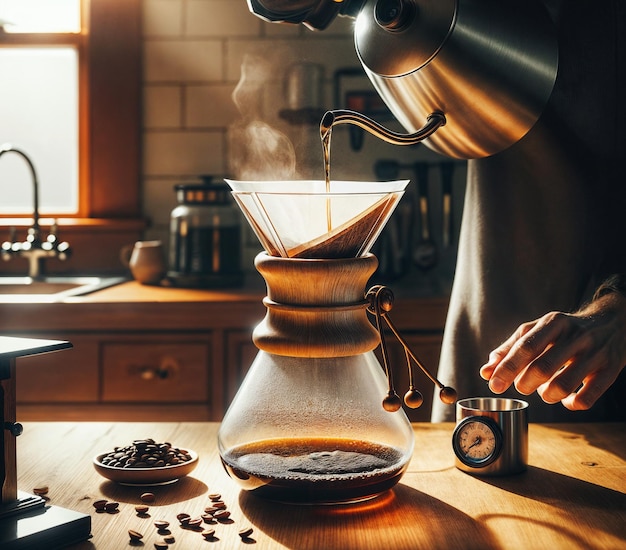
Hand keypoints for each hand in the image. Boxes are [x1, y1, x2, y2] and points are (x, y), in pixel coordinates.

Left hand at [480, 292, 625, 410]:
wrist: (612, 323)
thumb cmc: (564, 330)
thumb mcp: (537, 330)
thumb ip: (509, 349)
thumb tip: (486, 372)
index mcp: (553, 323)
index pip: (526, 347)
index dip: (507, 368)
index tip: (493, 384)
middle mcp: (576, 336)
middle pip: (543, 368)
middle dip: (525, 384)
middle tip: (522, 386)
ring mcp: (595, 353)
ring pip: (563, 386)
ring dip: (546, 395)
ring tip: (544, 390)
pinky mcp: (610, 371)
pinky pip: (586, 398)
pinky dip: (570, 404)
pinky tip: (566, 399)